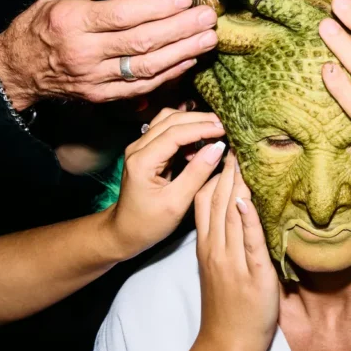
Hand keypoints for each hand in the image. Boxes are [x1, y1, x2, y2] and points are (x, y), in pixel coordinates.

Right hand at [0, 0, 216, 109]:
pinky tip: (189, 59)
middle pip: (140, 42)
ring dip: (182, 53)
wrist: (19, 68)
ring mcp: (94, 79)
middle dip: (180, 29)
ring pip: (145, 68)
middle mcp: (83, 52)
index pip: (122, 15)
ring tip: (207, 39)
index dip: (157, 7)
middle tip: (208, 17)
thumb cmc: (46, 21)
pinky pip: (141, 87)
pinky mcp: (101, 96)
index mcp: (71, 20)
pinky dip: (168, 74)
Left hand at [106, 108, 226, 257]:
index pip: (175, 133)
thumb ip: (197, 173)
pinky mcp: (145, 150)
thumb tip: (218, 148)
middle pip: (170, 120)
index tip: (224, 129)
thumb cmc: (148, 223)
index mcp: (142, 161)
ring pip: (168, 121)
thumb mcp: (176, 203)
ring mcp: (139, 147)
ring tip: (215, 130)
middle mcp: (137, 148)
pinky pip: (166, 131)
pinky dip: (185, 131)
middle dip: (199, 119)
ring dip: (192, 121)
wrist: (125, 231)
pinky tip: (200, 142)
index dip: (201, 128)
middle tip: (225, 125)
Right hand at [194, 151, 279, 350]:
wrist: (226, 344)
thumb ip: (226, 238)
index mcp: (208, 244)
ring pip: (231, 213)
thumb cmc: (228, 307)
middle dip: (225, 167)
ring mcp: (232, 260)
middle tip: (235, 136)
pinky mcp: (252, 274)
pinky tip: (247, 198)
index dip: (213, 170)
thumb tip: (239, 209)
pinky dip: (248, 218)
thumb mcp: (219, 267)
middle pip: (217, 199)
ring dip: (236, 183)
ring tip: (241, 153)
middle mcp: (216, 247)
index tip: (222, 145)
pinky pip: (250, 241)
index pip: (205, 199)